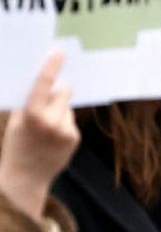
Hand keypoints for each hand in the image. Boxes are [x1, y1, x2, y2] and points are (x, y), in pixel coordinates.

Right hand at [0, 51, 79, 220]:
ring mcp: (65, 130)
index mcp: (32, 115)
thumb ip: (28, 103)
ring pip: (66, 108)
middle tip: (52, 94)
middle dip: (58, 91)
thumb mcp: (15, 122)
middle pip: (63, 92)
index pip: (43, 85)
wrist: (24, 179)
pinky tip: (52, 138)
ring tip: (44, 129)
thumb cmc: (16, 146)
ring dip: (58, 111)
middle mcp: (51, 121)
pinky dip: (62, 124)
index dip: (51, 67)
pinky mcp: (74, 138)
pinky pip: (70, 121)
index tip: (58, 53)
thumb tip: (43, 83)